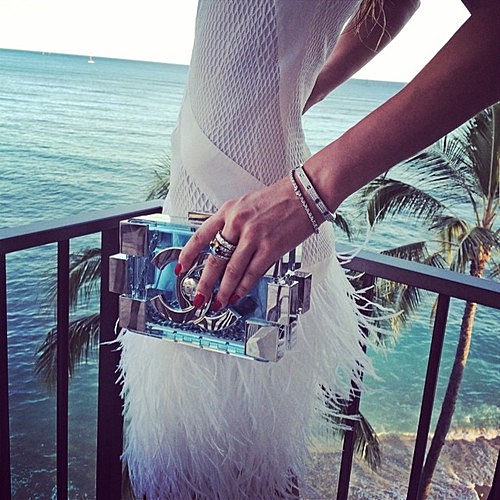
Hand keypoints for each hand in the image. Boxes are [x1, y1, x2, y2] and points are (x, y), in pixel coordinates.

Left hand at [176, 176, 316, 310]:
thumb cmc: (279, 198)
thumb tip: (223, 250)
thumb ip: (233, 225)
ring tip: (218, 303)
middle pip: (214, 259)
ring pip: (232, 270)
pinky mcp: (270, 247)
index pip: (201, 236)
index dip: (188, 255)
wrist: (304, 193)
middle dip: (204, 283)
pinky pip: (252, 273)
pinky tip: (237, 295)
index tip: (181, 268)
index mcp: (229, 211)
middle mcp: (238, 223)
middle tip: (198, 297)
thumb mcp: (246, 205)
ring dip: (223, 291)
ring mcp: (254, 236)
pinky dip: (242, 288)